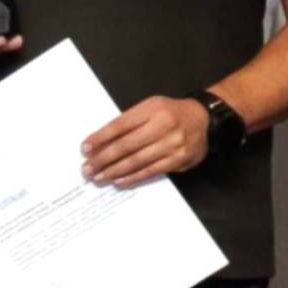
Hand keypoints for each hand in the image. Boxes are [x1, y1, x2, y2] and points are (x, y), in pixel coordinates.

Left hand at [78, 96, 212, 187]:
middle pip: (126, 145)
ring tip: (99, 177)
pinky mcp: (178, 159)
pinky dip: (133, 177)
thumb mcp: (150, 107)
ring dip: (115, 171)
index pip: (120, 125)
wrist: (203, 118)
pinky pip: (151, 171)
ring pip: (137, 160)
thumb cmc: (170, 112)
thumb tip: (101, 143)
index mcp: (152, 109)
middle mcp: (162, 125)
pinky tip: (119, 181)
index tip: (85, 148)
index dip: (100, 138)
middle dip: (103, 158)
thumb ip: (130, 122)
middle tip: (87, 168)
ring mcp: (172, 144)